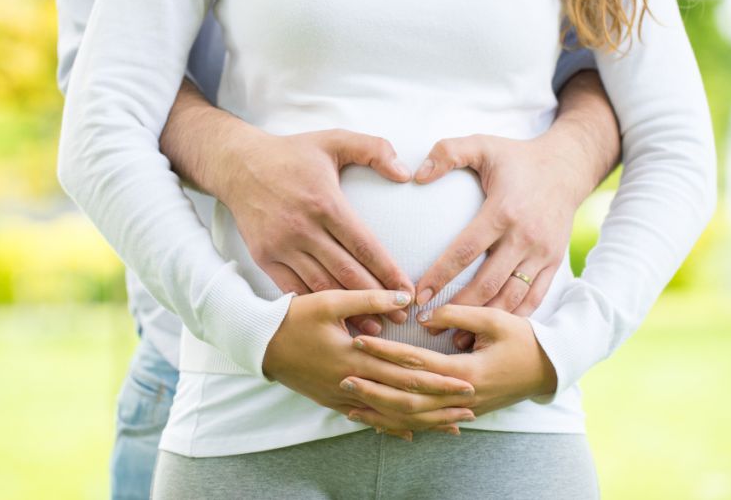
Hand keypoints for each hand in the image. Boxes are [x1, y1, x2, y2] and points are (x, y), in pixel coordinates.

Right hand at [209, 124, 416, 332]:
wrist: (238, 164)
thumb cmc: (292, 153)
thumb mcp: (334, 139)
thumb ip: (374, 149)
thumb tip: (405, 172)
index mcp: (325, 202)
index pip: (364, 245)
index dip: (389, 272)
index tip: (408, 290)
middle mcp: (303, 228)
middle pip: (347, 272)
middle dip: (377, 298)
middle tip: (400, 316)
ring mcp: (282, 246)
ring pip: (322, 286)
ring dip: (349, 310)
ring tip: (374, 327)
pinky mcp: (265, 257)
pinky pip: (294, 289)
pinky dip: (316, 306)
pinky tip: (334, 320)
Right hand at [263, 290, 477, 440]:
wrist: (259, 344)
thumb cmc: (294, 317)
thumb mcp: (331, 300)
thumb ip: (370, 298)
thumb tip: (406, 298)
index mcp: (356, 358)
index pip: (406, 372)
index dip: (438, 379)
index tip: (466, 381)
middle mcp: (353, 383)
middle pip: (404, 398)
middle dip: (440, 403)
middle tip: (471, 406)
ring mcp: (343, 398)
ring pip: (390, 415)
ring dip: (423, 420)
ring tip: (451, 425)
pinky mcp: (334, 403)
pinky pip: (369, 420)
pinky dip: (392, 427)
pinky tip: (411, 433)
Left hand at [345, 304, 556, 424]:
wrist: (550, 368)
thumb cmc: (524, 339)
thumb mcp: (495, 318)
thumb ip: (458, 313)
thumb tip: (423, 316)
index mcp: (466, 371)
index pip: (416, 363)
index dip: (385, 353)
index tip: (359, 342)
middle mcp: (461, 396)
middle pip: (408, 397)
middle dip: (374, 388)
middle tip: (343, 377)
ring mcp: (462, 410)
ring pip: (414, 418)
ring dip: (381, 412)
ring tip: (351, 404)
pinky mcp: (463, 414)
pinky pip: (427, 424)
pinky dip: (401, 425)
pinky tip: (378, 421)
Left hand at [413, 130, 589, 347]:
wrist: (567, 166)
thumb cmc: (516, 157)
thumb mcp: (482, 144)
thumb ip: (447, 152)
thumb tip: (416, 175)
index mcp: (503, 211)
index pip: (466, 250)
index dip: (441, 276)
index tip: (417, 296)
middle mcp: (525, 237)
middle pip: (488, 283)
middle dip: (456, 309)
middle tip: (428, 325)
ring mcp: (543, 253)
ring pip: (512, 298)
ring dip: (484, 322)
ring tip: (455, 339)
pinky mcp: (554, 263)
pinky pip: (534, 299)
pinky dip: (513, 319)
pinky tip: (490, 333)